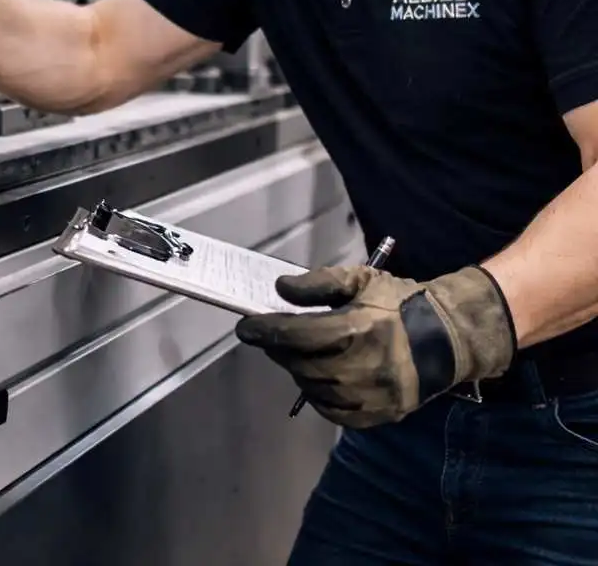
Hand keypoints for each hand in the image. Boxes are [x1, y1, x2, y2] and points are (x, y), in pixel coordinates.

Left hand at [236, 264, 515, 427]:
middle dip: (279, 349)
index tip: (245, 328)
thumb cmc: (399, 303)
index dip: (265, 331)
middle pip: (300, 363)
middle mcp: (362, 366)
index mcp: (357, 329)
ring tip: (298, 353)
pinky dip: (319, 396)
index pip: (295, 334)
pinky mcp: (380, 415)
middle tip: (272, 337)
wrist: (449, 336)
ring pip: (313, 388)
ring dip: (298, 370)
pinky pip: (334, 412)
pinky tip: (317, 378)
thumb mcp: (360, 280)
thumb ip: (318, 283)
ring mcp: (371, 395)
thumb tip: (280, 289)